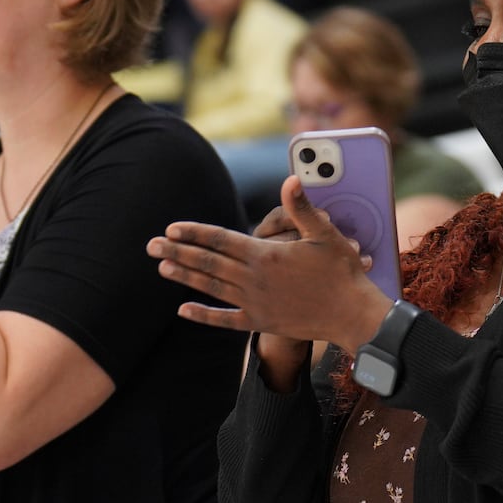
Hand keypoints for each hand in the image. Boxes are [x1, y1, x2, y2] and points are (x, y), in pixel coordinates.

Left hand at [148, 175, 391, 352]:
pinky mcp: (261, 323)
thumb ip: (302, 208)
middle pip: (207, 262)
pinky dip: (203, 314)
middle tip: (151, 246)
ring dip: (184, 277)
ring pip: (210, 287)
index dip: (193, 233)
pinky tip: (183, 309)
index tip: (171, 228)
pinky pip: (225, 319)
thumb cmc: (342, 271)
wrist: (352, 314)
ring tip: (161, 267)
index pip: (220, 239)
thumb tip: (291, 179)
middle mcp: (254, 279)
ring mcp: (255, 303)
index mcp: (265, 254)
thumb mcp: (325, 234)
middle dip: (177, 252)